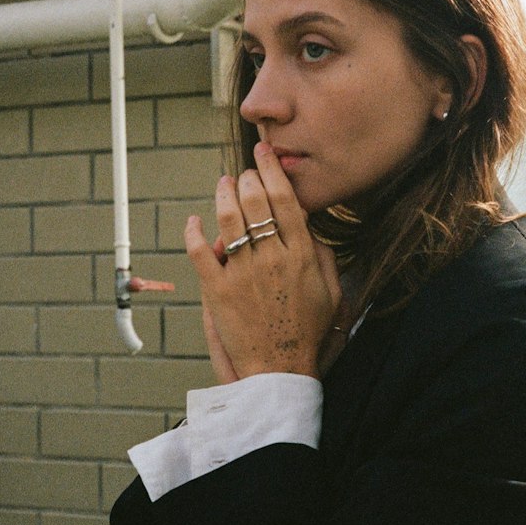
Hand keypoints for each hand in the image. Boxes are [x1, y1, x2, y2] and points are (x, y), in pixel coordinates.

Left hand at [185, 141, 341, 379]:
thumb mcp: (332, 292)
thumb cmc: (308, 332)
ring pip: (228, 219)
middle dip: (247, 179)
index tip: (264, 154)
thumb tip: (307, 226)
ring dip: (223, 195)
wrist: (280, 370)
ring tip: (223, 184)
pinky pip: (199, 252)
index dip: (272, 171)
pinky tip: (194, 220)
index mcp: (301, 256)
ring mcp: (242, 274)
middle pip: (255, 203)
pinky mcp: (218, 291)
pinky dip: (193, 232)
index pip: (285, 200)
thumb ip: (323, 256)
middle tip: (243, 174)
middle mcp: (271, 259)